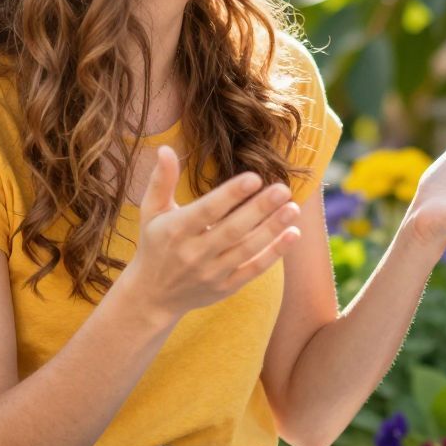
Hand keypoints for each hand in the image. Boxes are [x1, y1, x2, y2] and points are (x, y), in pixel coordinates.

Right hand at [121, 146, 303, 322]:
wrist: (152, 297)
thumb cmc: (155, 245)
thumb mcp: (152, 212)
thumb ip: (161, 181)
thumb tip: (165, 147)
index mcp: (176, 231)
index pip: (207, 211)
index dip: (231, 195)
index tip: (254, 178)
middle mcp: (194, 254)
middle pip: (232, 230)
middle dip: (259, 209)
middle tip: (283, 189)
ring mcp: (211, 273)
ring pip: (246, 250)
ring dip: (272, 229)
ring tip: (293, 208)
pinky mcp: (225, 288)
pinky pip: (253, 270)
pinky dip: (274, 254)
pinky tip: (293, 234)